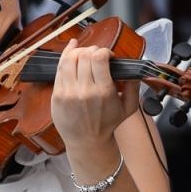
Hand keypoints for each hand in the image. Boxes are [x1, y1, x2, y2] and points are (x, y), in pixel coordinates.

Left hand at [50, 39, 137, 172]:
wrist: (86, 141)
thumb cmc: (107, 124)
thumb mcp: (129, 107)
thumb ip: (134, 86)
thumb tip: (134, 68)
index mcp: (103, 91)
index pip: (99, 58)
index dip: (104, 51)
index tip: (108, 56)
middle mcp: (84, 91)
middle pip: (83, 56)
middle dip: (92, 50)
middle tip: (96, 56)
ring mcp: (67, 93)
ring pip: (68, 60)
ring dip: (77, 52)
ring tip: (84, 54)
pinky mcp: (56, 95)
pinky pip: (58, 70)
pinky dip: (64, 58)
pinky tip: (70, 51)